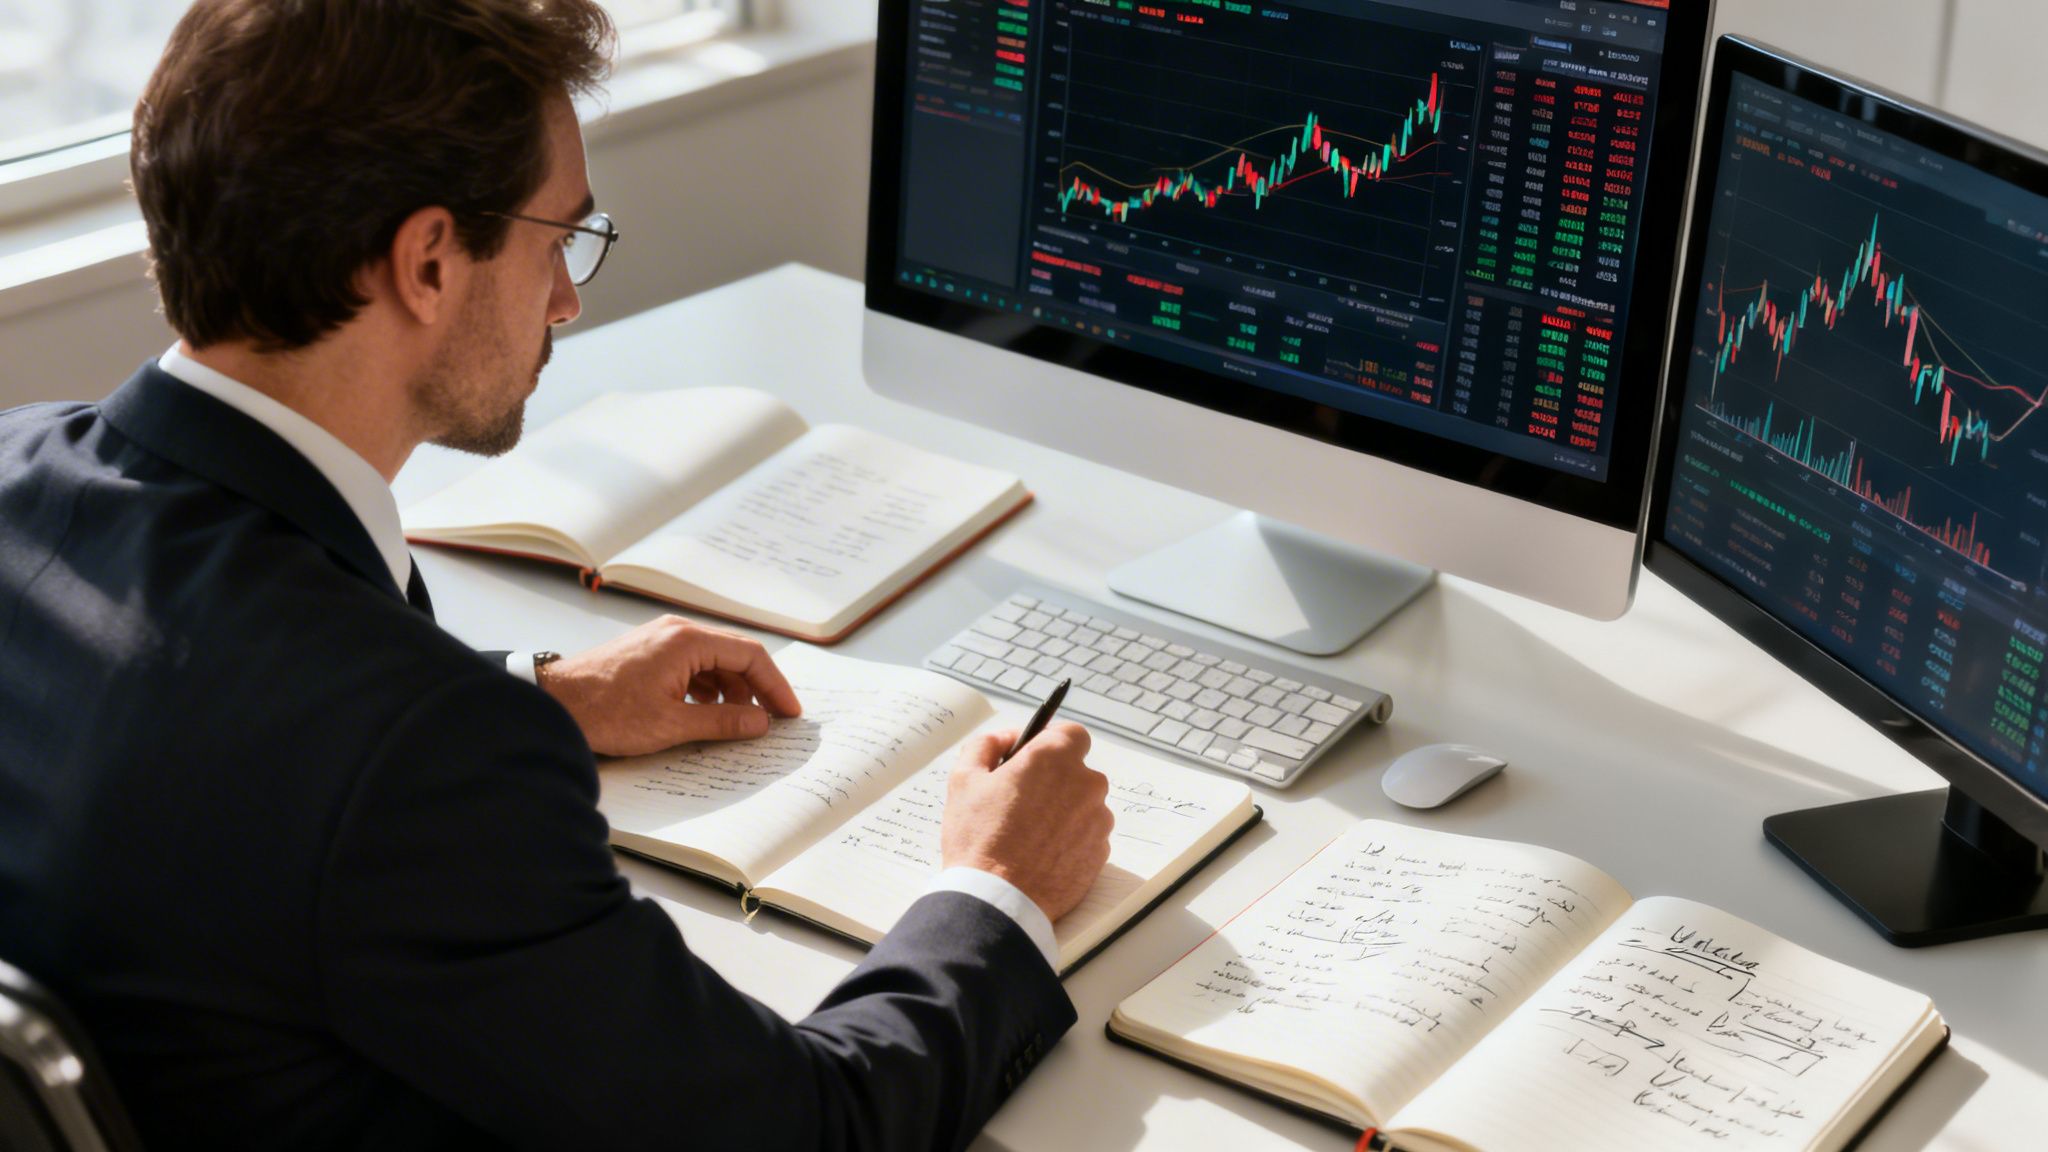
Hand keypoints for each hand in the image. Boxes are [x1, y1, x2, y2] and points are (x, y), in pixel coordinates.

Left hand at [537, 616, 800, 755]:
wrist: (554, 703)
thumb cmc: (605, 711)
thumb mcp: (671, 724)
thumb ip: (722, 721)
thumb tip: (760, 722)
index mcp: (687, 641)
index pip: (750, 654)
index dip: (775, 685)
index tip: (788, 712)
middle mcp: (677, 631)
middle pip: (734, 654)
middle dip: (757, 688)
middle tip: (771, 719)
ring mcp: (662, 639)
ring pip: (714, 659)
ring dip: (732, 689)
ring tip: (738, 721)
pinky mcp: (649, 651)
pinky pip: (692, 664)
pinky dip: (708, 686)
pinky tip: (706, 711)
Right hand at [942, 722, 1112, 922]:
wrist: (998, 900)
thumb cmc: (979, 839)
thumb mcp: (964, 780)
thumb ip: (985, 746)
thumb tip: (1005, 738)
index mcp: (1054, 758)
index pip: (1072, 733)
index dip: (1052, 742)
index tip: (1035, 756)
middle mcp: (1085, 784)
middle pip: (1077, 771)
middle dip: (1054, 780)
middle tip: (1021, 800)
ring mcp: (1098, 820)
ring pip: (1083, 804)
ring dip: (1063, 811)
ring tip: (1028, 834)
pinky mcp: (1100, 853)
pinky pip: (1087, 835)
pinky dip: (1070, 840)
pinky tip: (1041, 854)